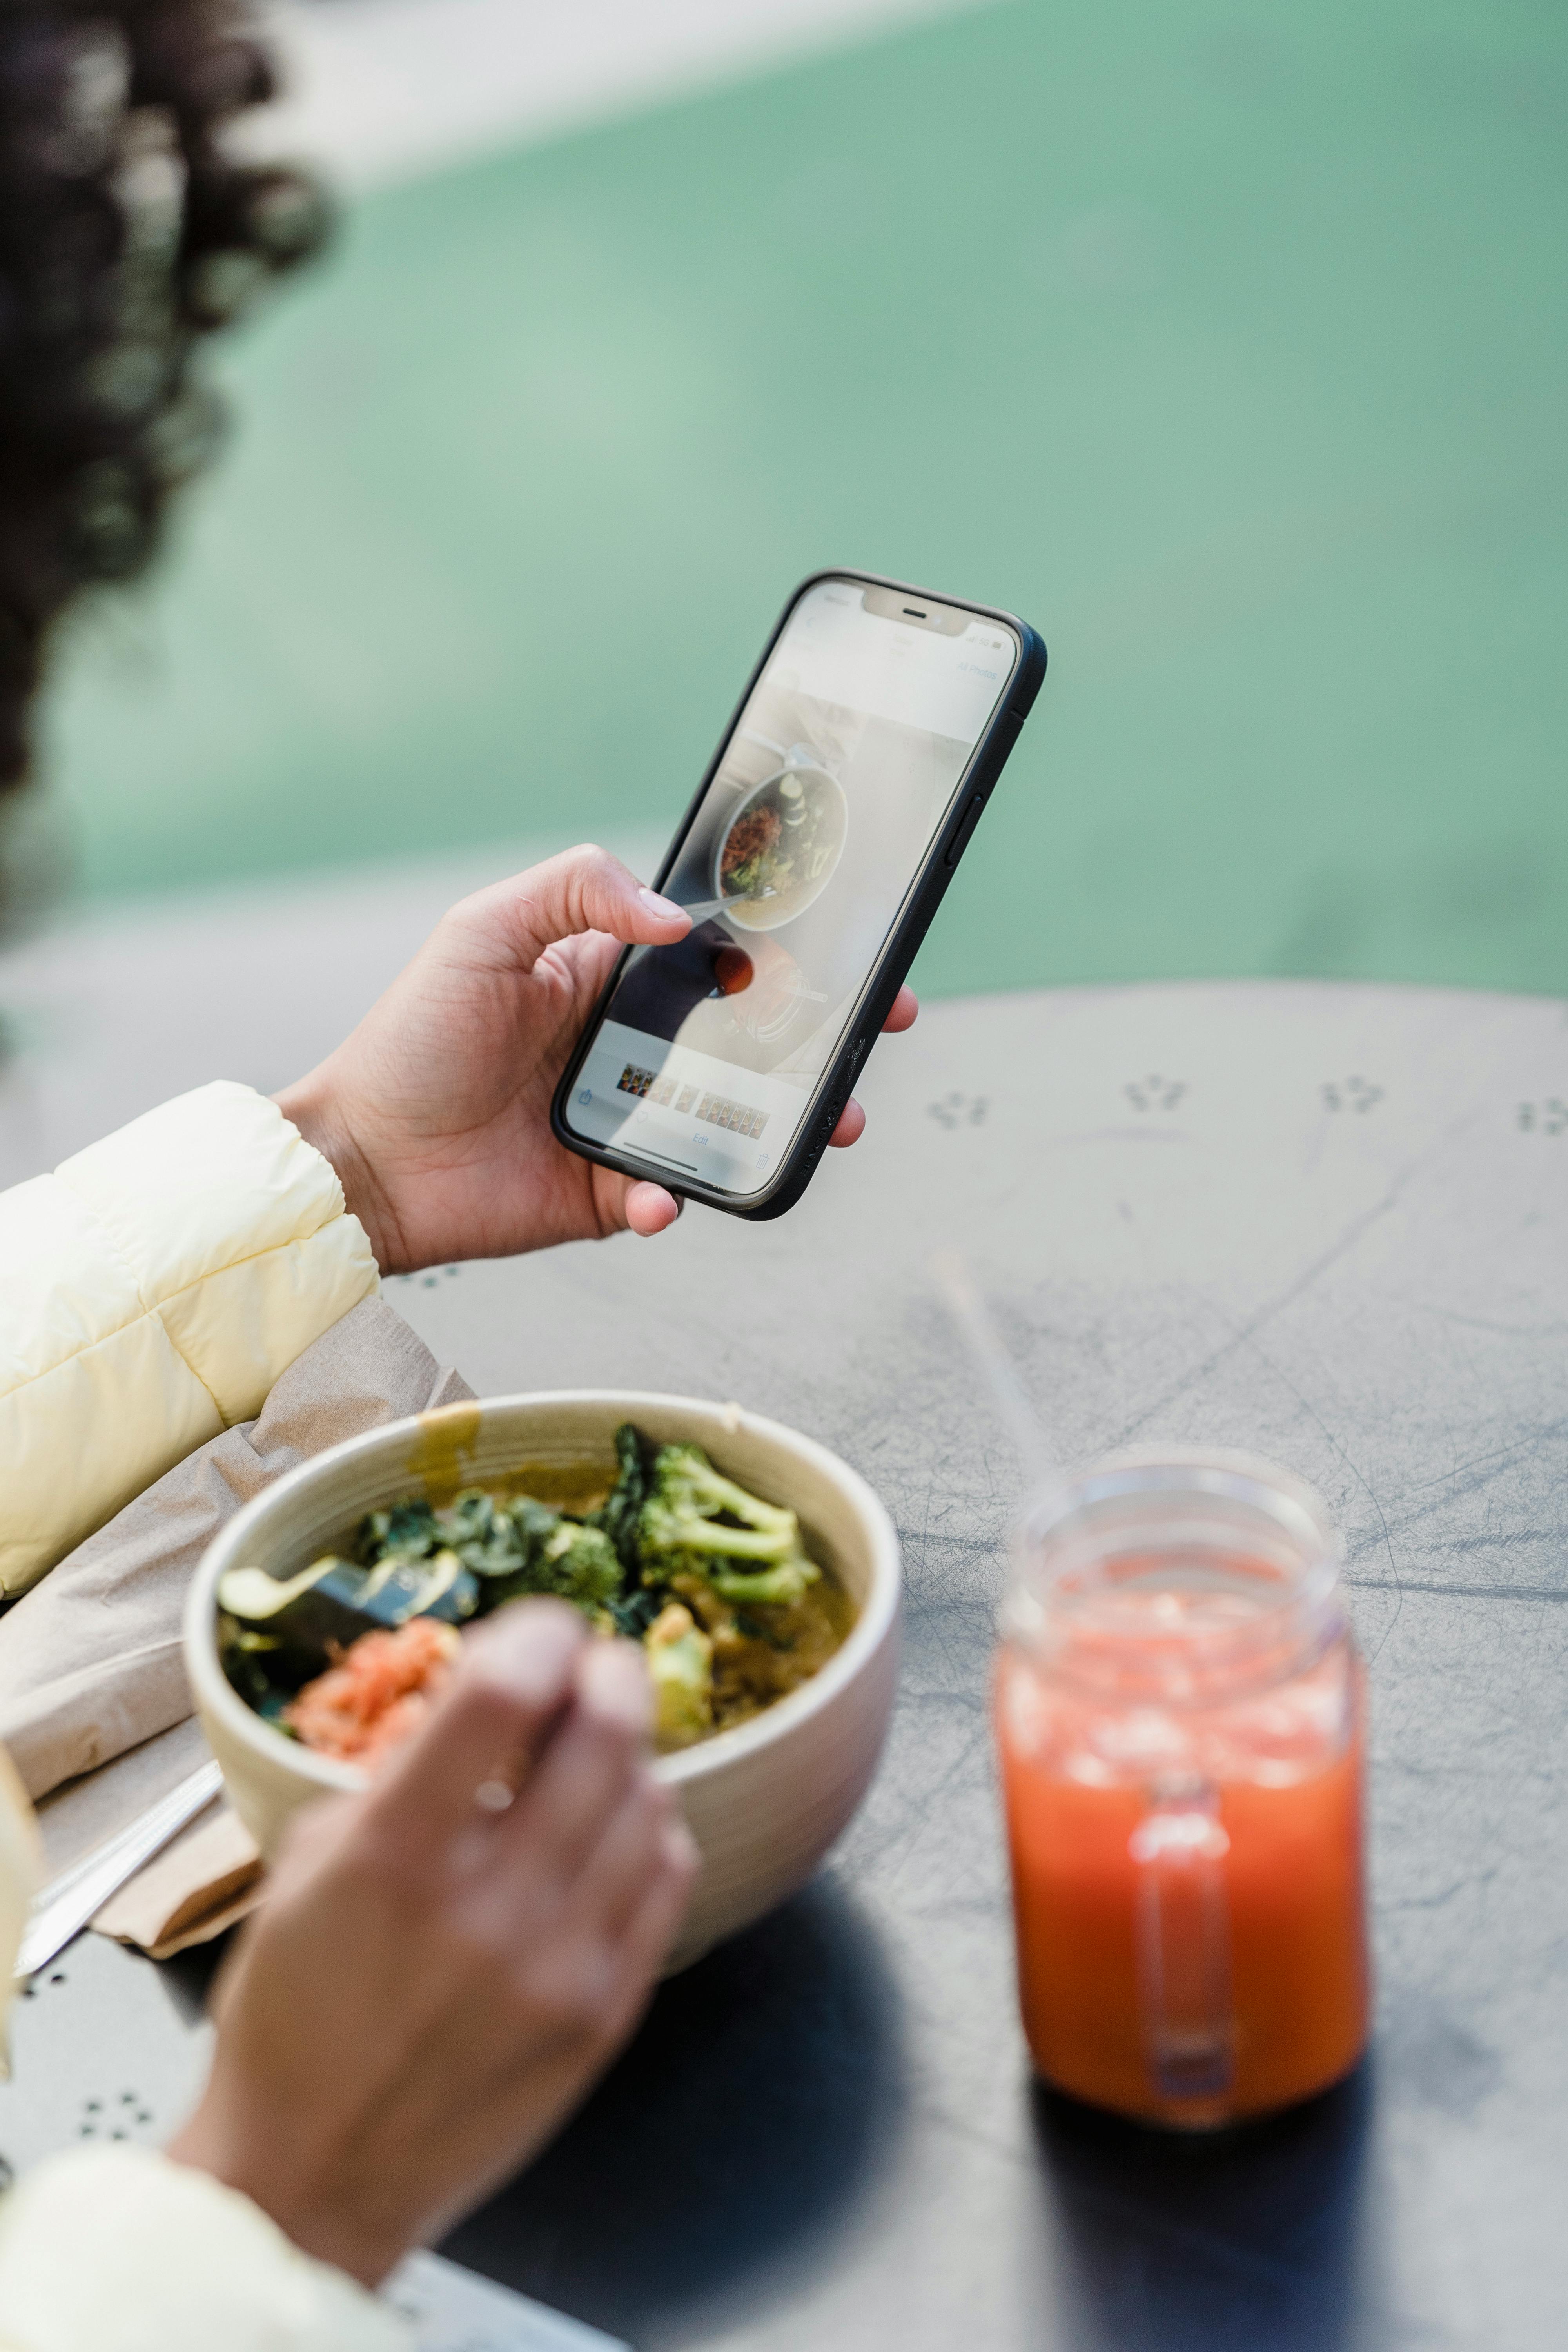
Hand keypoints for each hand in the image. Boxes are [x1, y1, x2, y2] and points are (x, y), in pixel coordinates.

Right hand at [169, 1603, 695, 2286]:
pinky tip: (617, 1823)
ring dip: (629, 1751)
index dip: (536, 1634)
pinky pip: (666, 1880)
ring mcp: (560, 1966)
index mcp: (396, 1858)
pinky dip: (651, 1829)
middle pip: (602, 1733)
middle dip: (606, 1671)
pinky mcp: (605, 2013)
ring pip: (649, 1801)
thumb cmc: (296, 2014)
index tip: (540, 1627)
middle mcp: (490, 1908)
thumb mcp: (310, 1864)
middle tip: (593, 1663)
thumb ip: (401, 1775)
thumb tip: (481, 1699)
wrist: (311, 2177)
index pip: (500, 1695)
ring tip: (597, 1748)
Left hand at [274, 843, 917, 1272]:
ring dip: (787, 1123)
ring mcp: (624, 1124)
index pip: (719, 956)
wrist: (362, 1159)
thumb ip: (578, 892)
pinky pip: (666, 1196)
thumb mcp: (484, 930)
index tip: (848, 948)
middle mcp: (629, 1050)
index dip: (788, 950)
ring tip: (829, 1121)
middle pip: (749, 1040)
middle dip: (822, 1038)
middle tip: (874, 1030)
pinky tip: (657, 1194)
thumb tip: (676, 917)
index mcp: (609, 979)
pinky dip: (672, 1198)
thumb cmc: (412, 1038)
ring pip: (732, 1123)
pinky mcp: (606, 1194)